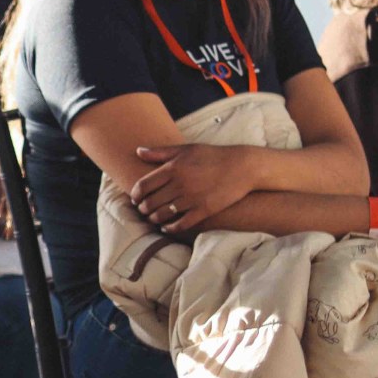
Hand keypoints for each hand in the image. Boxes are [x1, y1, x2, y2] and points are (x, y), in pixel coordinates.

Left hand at [130, 144, 255, 232]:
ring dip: (154, 219)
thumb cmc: (212, 156)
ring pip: (163, 215)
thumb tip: (137, 151)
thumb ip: (160, 152)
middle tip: (143, 210)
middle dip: (143, 208)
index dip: (135, 194)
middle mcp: (180, 184)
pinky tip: (166, 228)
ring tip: (153, 218)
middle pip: (150, 202)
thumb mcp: (186, 149)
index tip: (135, 198)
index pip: (143, 186)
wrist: (242, 167)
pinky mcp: (204, 210)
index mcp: (173, 168)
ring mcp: (192, 199)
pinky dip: (170, 228)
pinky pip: (180, 224)